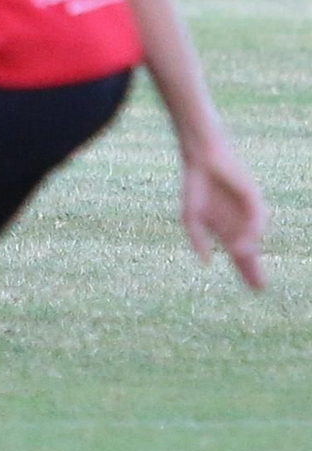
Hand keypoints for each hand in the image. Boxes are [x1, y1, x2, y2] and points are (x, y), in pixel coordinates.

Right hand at [180, 138, 266, 289]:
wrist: (203, 160)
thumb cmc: (195, 187)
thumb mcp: (190, 217)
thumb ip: (196, 239)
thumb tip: (206, 261)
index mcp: (225, 231)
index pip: (239, 257)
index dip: (246, 273)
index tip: (254, 289)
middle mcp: (239, 225)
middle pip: (251, 252)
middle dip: (254, 269)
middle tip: (259, 287)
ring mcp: (248, 213)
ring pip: (254, 237)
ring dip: (248, 249)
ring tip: (242, 255)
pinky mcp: (254, 199)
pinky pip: (258, 218)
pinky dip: (252, 231)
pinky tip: (244, 241)